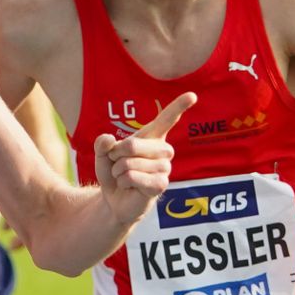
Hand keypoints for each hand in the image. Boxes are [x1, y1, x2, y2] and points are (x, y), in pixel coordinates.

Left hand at [93, 92, 195, 224]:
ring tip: (125, 176)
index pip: (167, 119)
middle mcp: (163, 150)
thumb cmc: (114, 172)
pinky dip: (123, 181)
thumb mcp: (103, 155)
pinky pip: (133, 176)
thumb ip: (102, 144)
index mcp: (152, 137)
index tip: (192, 95)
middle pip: (132, 144)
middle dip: (116, 155)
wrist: (114, 199)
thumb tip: (108, 139)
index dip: (178, 106)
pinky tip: (129, 186)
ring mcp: (164, 168)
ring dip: (119, 170)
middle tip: (118, 163)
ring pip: (130, 163)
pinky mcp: (161, 184)